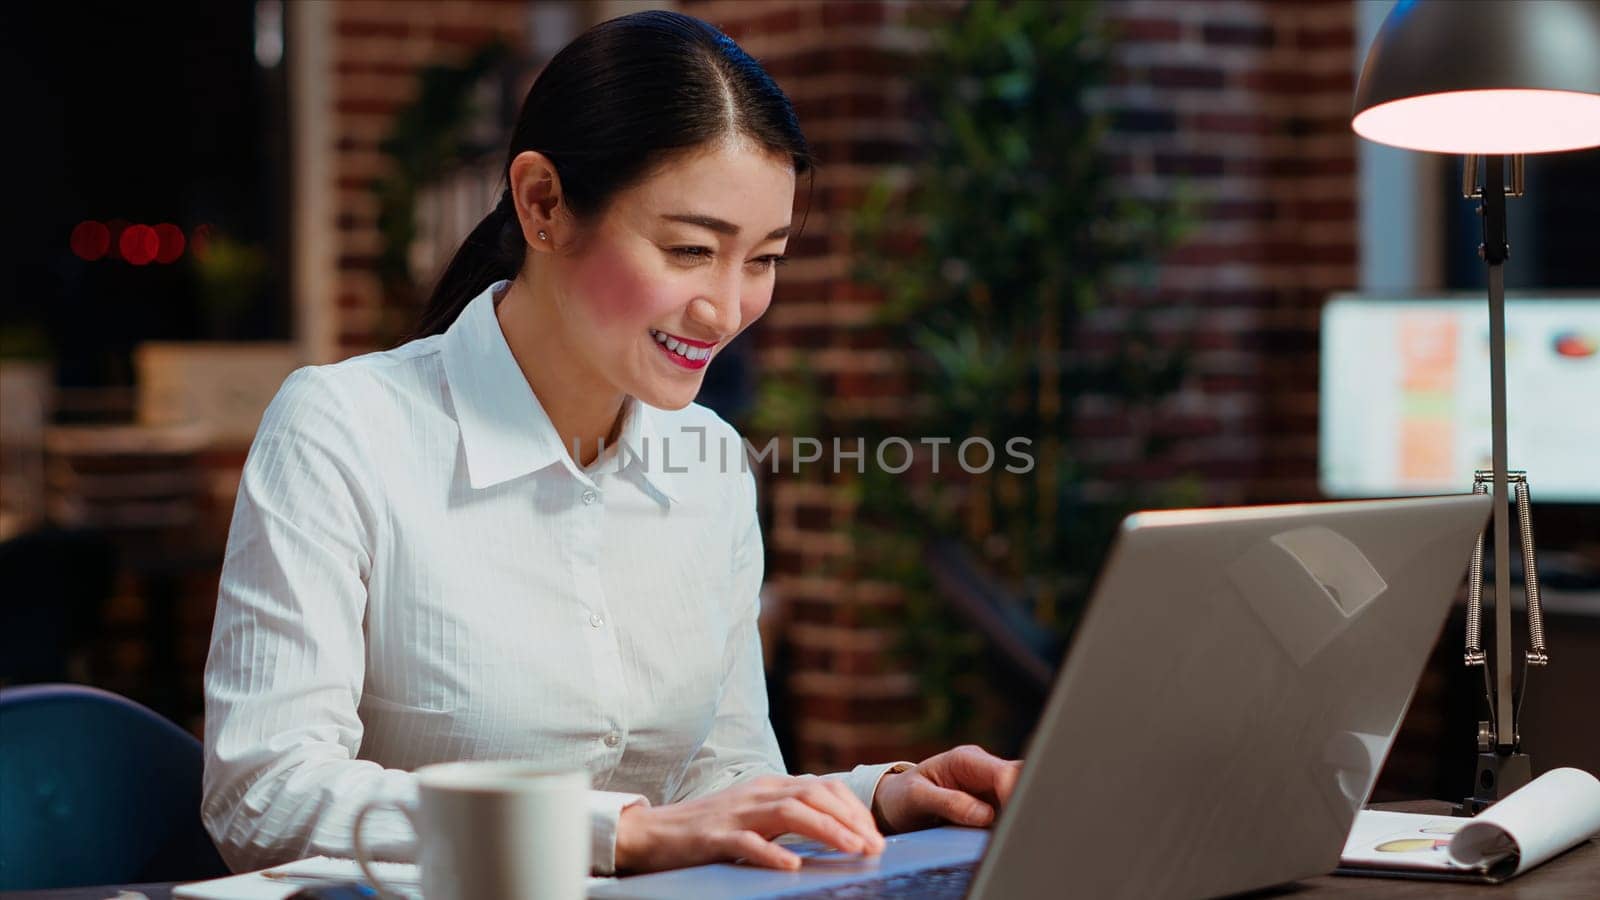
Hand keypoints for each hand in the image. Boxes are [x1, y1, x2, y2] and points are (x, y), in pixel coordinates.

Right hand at [614, 774, 885, 872]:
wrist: (654, 832)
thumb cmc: (710, 827)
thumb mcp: (755, 813)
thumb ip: (789, 814)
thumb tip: (834, 826)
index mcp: (770, 785)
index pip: (823, 787)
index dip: (854, 809)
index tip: (875, 834)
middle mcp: (757, 793)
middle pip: (814, 795)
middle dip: (850, 820)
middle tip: (875, 847)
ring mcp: (736, 813)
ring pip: (790, 813)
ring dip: (827, 831)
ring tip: (852, 850)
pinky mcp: (714, 837)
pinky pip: (747, 842)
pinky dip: (772, 852)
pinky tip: (793, 865)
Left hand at [870, 745, 1022, 833]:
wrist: (894, 804)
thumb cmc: (901, 796)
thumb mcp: (915, 797)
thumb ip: (948, 803)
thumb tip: (984, 815)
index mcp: (966, 760)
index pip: (1003, 773)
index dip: (1012, 795)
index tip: (1008, 822)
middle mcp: (983, 771)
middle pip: (1021, 780)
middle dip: (1024, 804)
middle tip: (1019, 832)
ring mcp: (990, 789)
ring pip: (1021, 798)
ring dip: (1018, 817)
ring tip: (1012, 839)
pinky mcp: (992, 806)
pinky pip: (1011, 814)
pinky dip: (1011, 825)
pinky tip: (1007, 839)